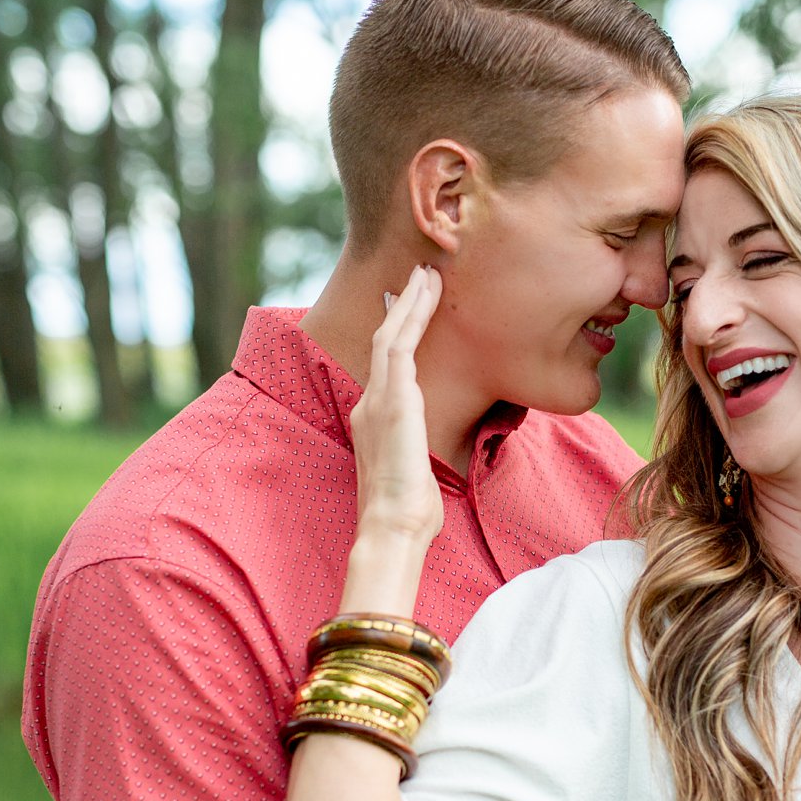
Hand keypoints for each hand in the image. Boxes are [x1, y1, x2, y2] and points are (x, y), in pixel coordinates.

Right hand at [350, 266, 444, 545]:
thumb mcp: (415, 475)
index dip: (399, 335)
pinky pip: (400, 344)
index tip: (412, 311)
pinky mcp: (391, 399)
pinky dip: (412, 315)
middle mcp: (369, 404)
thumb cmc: (409, 513)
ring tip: (427, 274)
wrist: (393, 526)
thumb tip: (431, 460)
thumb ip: (419, 455)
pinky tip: (426, 292)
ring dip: (409, 303)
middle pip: (384, 342)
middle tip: (420, 276)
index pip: (387, 367)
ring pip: (390, 336)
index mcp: (374, 421)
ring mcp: (377, 400)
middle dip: (402, 308)